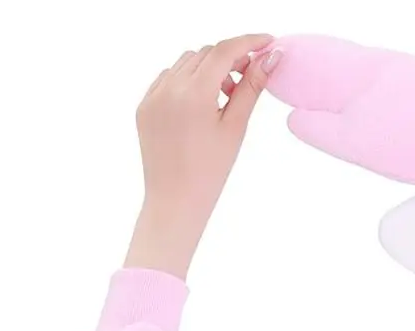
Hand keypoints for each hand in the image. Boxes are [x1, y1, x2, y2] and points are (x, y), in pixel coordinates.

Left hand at [125, 35, 278, 278]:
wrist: (175, 203)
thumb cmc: (210, 173)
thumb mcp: (234, 128)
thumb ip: (251, 88)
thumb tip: (271, 58)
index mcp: (194, 93)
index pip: (224, 50)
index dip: (248, 42)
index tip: (267, 43)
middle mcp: (169, 87)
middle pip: (206, 54)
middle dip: (230, 58)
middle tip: (249, 77)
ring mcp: (153, 95)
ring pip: (186, 63)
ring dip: (208, 70)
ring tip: (224, 97)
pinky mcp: (144, 105)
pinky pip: (168, 79)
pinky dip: (187, 81)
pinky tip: (201, 105)